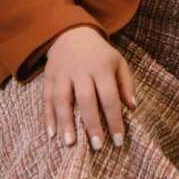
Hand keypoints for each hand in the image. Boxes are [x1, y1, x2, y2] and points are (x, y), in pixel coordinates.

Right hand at [43, 27, 136, 150]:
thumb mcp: (118, 62)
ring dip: (65, 122)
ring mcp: (62, 73)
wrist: (72, 32)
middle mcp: (81, 70)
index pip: (110, 97)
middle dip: (91, 124)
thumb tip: (132, 108)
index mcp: (101, 67)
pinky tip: (51, 134)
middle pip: (85, 99)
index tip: (118, 141)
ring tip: (69, 143)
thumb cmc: (99, 53)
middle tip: (97, 146)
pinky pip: (46, 98)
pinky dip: (48, 117)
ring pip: (62, 99)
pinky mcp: (48, 76)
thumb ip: (126, 84)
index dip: (114, 120)